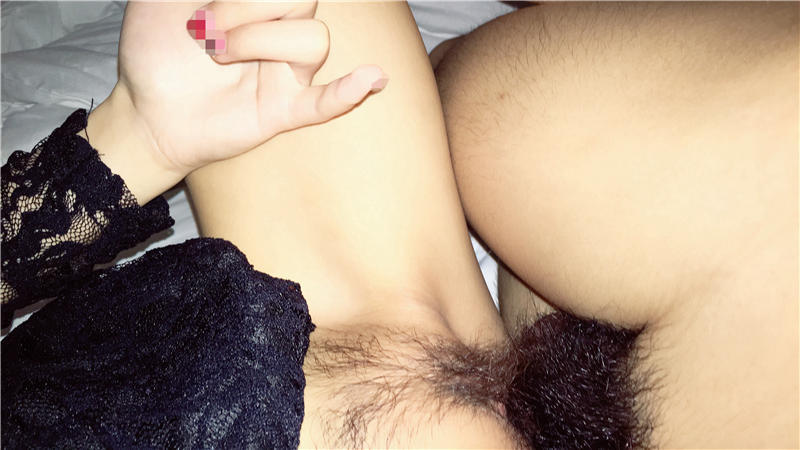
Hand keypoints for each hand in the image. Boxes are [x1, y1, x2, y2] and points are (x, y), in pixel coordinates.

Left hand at [84, 1, 386, 203]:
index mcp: (259, 4)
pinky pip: (326, 103)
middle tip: (204, 28)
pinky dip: (349, 92)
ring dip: (260, 41)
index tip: (212, 6)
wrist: (142, 104)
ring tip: (217, 54)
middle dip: (247, 7)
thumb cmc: (155, 45)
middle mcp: (282, 30)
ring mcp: (287, 72)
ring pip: (315, 41)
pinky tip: (371, 79)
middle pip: (304, 2)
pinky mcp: (283, 110)